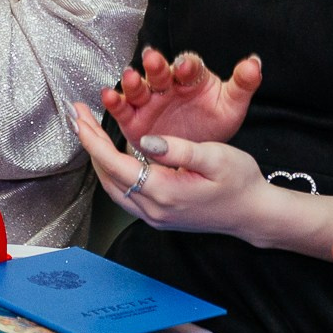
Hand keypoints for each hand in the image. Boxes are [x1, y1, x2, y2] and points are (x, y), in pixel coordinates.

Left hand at [72, 103, 273, 240]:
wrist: (253, 214)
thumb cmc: (240, 182)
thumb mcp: (215, 156)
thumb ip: (178, 149)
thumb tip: (145, 141)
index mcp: (164, 192)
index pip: (115, 164)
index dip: (94, 140)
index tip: (80, 117)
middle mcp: (153, 209)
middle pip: (107, 177)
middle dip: (90, 145)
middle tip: (79, 117)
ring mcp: (155, 216)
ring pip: (113, 187)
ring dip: (99, 159)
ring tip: (90, 133)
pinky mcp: (159, 216)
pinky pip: (125, 193)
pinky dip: (113, 171)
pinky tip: (114, 154)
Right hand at [99, 47, 261, 146]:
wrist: (197, 154)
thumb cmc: (214, 122)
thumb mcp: (232, 105)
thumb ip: (243, 84)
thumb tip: (255, 62)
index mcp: (192, 79)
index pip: (190, 67)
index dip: (189, 66)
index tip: (190, 66)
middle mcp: (168, 85)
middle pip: (161, 72)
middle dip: (157, 67)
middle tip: (153, 60)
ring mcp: (149, 101)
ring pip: (139, 88)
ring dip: (133, 82)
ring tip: (129, 77)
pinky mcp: (134, 119)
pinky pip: (122, 109)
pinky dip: (114, 102)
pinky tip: (108, 96)